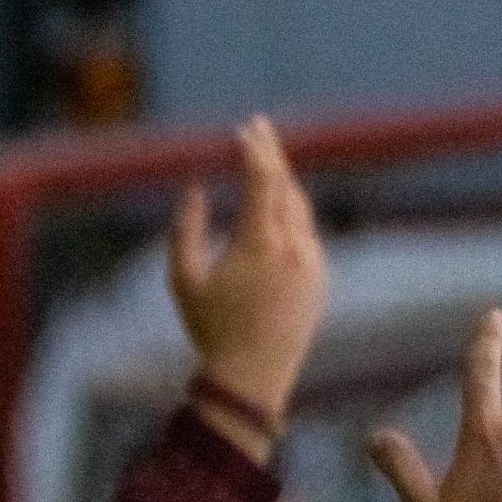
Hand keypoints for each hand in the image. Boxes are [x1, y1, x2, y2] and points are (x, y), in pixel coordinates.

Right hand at [170, 115, 327, 459]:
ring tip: (266, 162)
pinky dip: (291, 212)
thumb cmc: (210, 329)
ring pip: (300, 207)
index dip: (253, 151)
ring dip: (283, 181)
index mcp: (258, 243)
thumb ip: (184, 230)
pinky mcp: (319, 277)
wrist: (254, 375)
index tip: (242, 130)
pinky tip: (279, 206)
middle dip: (271, 153)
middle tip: (257, 126)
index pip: (262, 181)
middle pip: (286, 185)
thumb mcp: (182, 280)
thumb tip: (194, 190)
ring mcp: (312, 262)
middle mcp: (293, 247)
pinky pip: (306, 233)